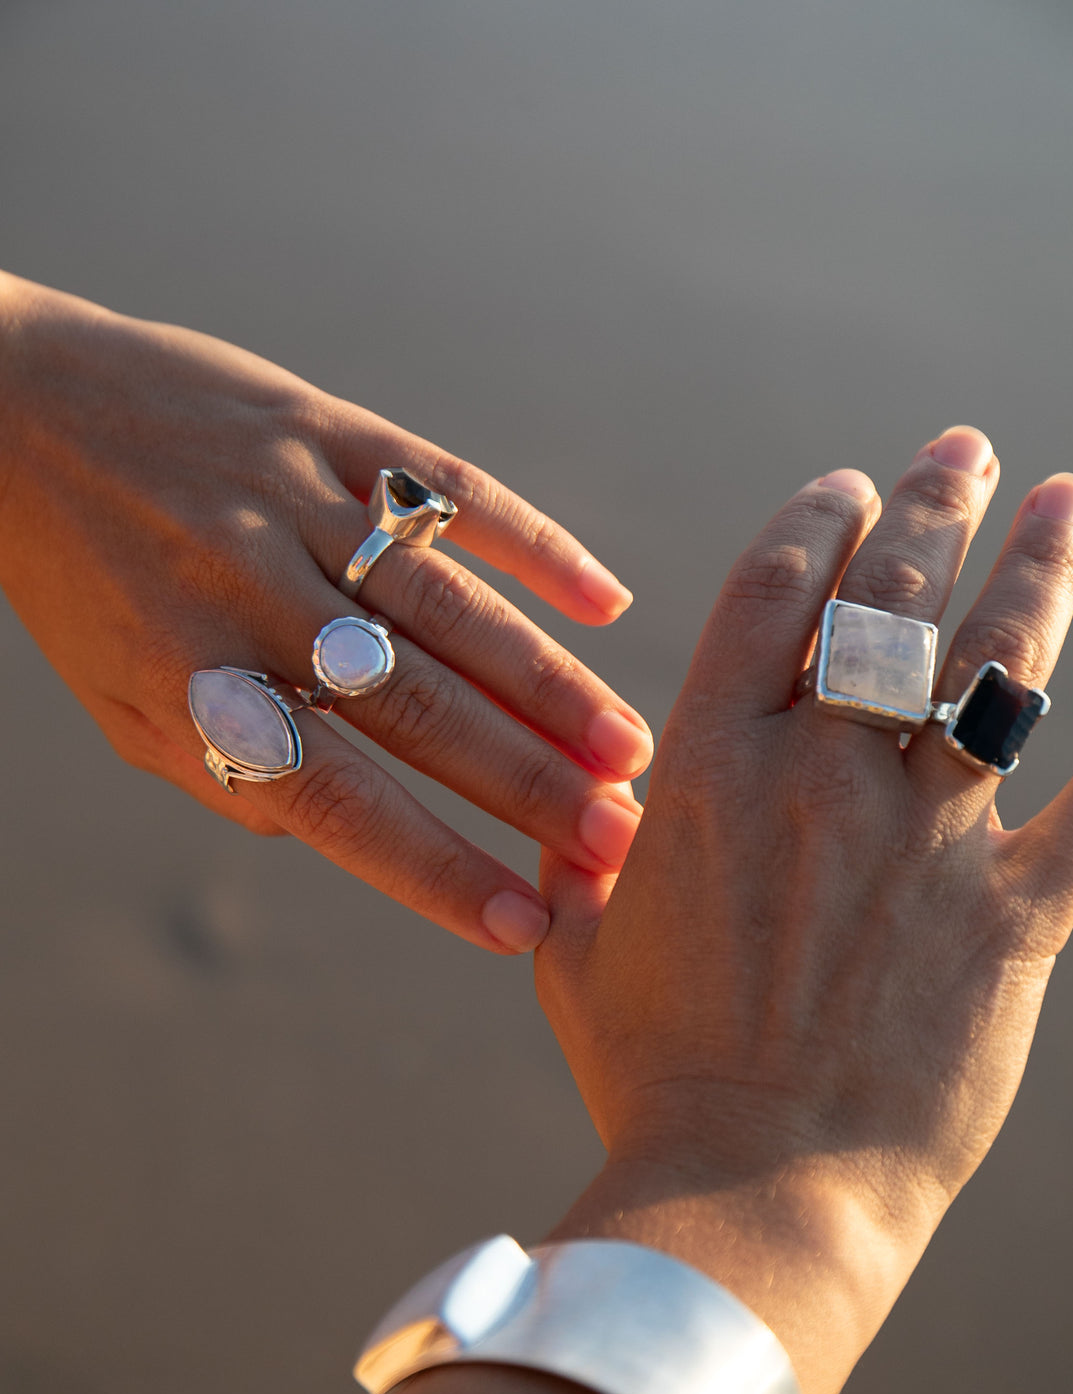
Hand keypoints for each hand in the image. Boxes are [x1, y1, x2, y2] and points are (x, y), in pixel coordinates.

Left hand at [0, 272, 651, 951]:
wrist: (16, 405)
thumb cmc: (84, 583)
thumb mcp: (127, 703)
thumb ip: (234, 772)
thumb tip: (359, 833)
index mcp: (191, 679)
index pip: (334, 800)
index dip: (432, 868)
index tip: (519, 925)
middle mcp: (249, 592)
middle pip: (414, 707)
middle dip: (525, 785)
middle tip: (614, 841)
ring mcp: (292, 502)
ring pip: (447, 607)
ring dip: (548, 686)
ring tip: (627, 753)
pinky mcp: (324, 426)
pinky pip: (446, 488)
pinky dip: (533, 544)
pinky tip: (604, 603)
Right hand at [537, 427, 1072, 1393]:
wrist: (749, 1193)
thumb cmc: (651, 1079)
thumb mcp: (577, 951)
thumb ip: (582, 859)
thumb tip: (591, 810)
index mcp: (707, 771)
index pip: (773, 595)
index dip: (817, 524)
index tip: (847, 492)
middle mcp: (821, 779)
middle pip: (892, 602)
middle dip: (933, 508)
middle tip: (965, 452)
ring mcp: (925, 843)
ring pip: (1000, 668)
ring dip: (1042, 570)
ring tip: (1068, 502)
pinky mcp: (1012, 919)